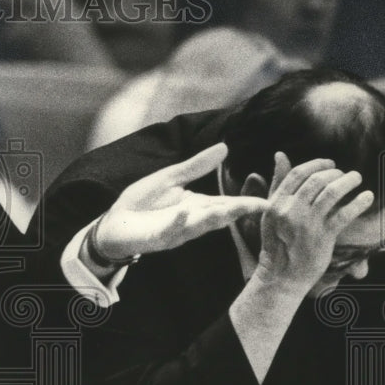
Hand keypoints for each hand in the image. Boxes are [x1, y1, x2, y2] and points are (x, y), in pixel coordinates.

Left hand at [93, 143, 268, 259]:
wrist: (113, 224)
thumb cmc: (142, 203)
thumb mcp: (170, 178)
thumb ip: (196, 166)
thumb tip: (225, 147)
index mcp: (197, 206)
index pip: (227, 203)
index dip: (248, 202)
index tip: (271, 200)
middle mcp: (191, 221)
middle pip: (220, 216)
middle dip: (239, 212)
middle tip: (262, 207)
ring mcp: (175, 231)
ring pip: (199, 226)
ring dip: (214, 218)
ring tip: (231, 209)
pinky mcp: (156, 238)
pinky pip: (169, 231)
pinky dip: (177, 223)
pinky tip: (185, 213)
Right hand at [254, 153, 373, 294]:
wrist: (281, 275)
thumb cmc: (277, 242)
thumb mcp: (271, 211)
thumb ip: (277, 184)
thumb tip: (280, 154)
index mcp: (276, 203)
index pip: (297, 174)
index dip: (316, 164)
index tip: (330, 164)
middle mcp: (290, 210)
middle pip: (316, 180)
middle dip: (335, 173)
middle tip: (346, 175)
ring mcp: (307, 223)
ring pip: (331, 192)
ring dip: (348, 182)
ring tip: (357, 179)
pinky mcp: (323, 236)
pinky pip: (344, 214)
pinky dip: (358, 202)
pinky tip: (367, 197)